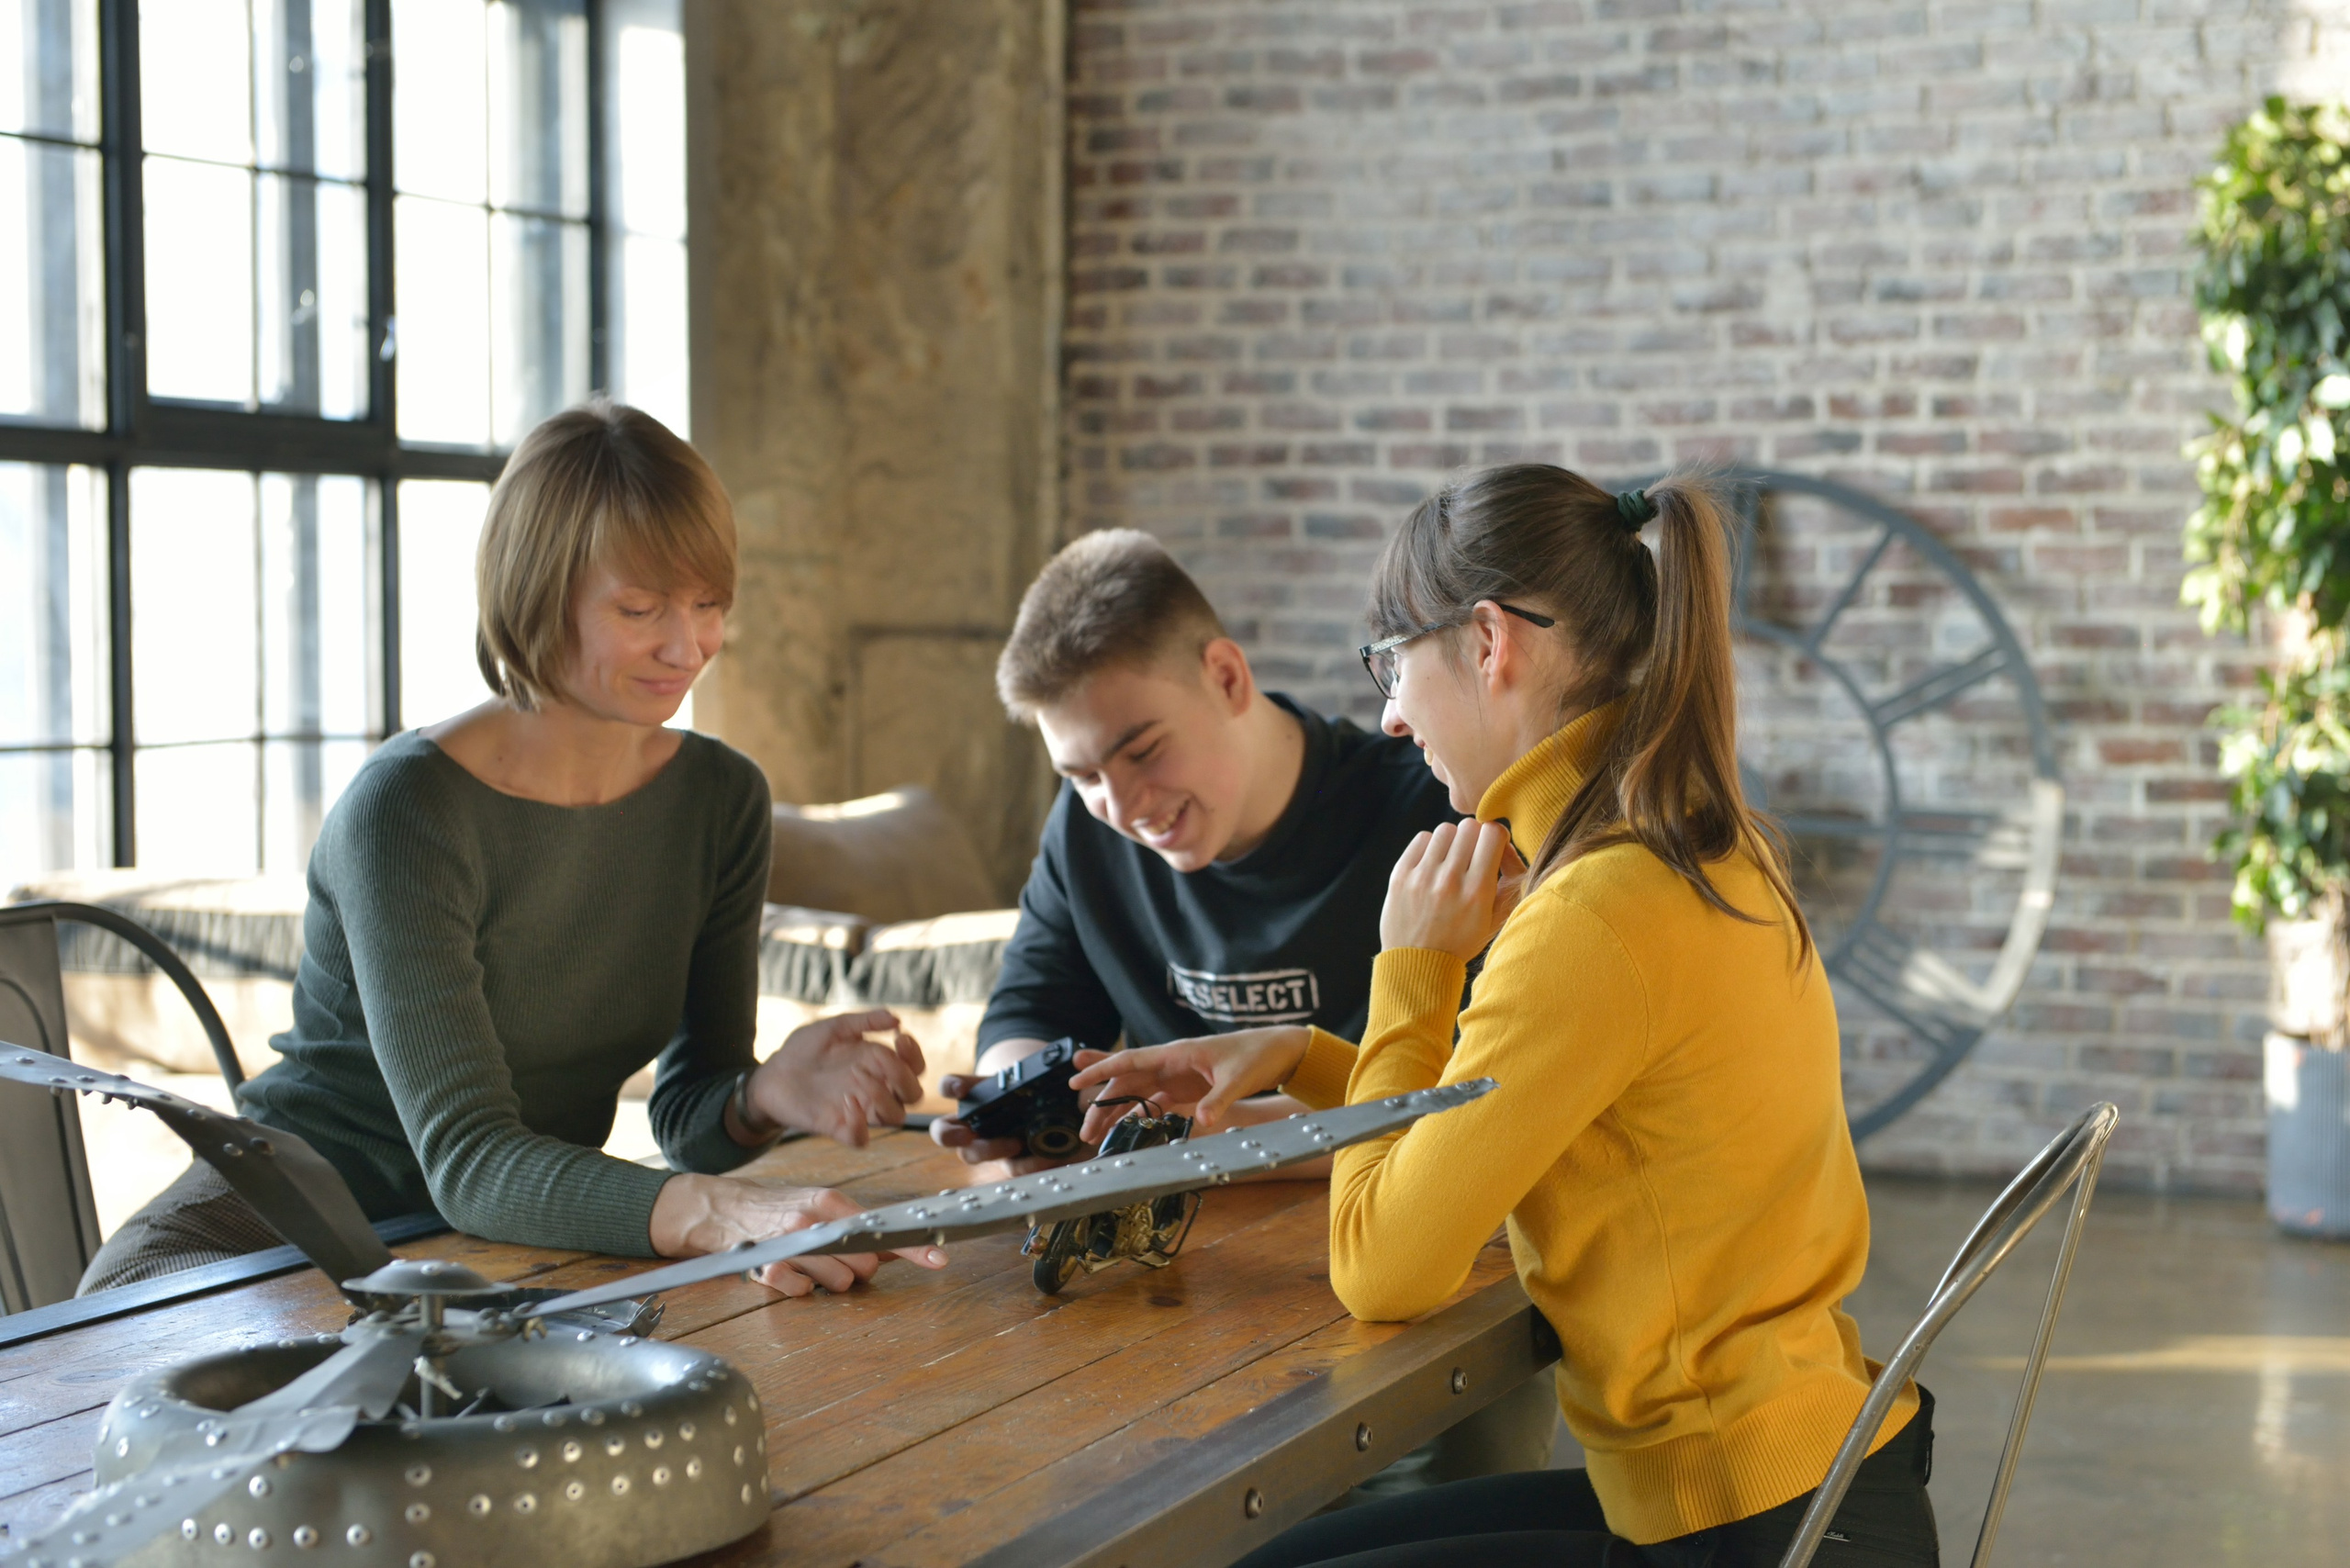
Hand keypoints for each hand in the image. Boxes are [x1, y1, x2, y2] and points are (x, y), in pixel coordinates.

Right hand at [648, 1175, 948, 1297]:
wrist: (722, 1208)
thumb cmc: (780, 1208)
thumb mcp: (820, 1207)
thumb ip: (858, 1227)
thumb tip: (898, 1245)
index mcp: (832, 1202)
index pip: (881, 1229)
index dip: (912, 1247)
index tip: (939, 1259)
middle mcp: (813, 1220)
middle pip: (864, 1265)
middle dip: (856, 1269)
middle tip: (834, 1258)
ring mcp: (789, 1243)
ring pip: (838, 1283)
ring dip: (828, 1280)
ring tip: (809, 1263)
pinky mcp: (767, 1266)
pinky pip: (802, 1293)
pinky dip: (799, 1288)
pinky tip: (789, 1272)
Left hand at [751, 1008, 925, 1147]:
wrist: (771, 1074)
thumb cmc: (803, 1049)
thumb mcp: (833, 1028)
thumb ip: (864, 1021)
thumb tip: (896, 1019)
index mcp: (877, 1065)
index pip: (914, 1067)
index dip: (915, 1055)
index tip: (900, 1038)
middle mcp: (874, 1089)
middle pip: (913, 1094)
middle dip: (905, 1077)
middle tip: (880, 1060)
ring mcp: (858, 1110)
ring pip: (896, 1117)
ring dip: (883, 1096)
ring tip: (856, 1075)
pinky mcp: (837, 1127)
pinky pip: (862, 1138)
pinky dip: (860, 1124)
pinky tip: (844, 1101)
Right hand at [931, 1040, 1104, 1173]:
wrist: (1058, 1110)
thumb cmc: (1038, 1088)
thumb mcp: (1039, 1076)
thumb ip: (1050, 1069)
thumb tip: (1074, 1060)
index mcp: (974, 1094)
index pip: (949, 1086)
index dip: (950, 1087)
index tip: (960, 1090)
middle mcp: (972, 1123)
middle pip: (944, 1132)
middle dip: (950, 1134)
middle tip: (967, 1133)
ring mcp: (988, 1145)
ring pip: (972, 1155)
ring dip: (989, 1150)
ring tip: (1015, 1143)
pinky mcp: (1011, 1163)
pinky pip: (1012, 1168)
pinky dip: (1027, 1164)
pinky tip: (1044, 1157)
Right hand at [1067, 1027, 1308, 1137]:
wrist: (1277, 1052)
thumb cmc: (1256, 1056)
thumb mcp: (1238, 1079)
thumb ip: (1218, 1101)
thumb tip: (1202, 1122)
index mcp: (1176, 1054)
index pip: (1130, 1061)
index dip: (1101, 1071)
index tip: (1075, 1082)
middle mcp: (1170, 1064)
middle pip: (1126, 1084)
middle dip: (1102, 1106)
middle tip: (1085, 1132)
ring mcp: (1176, 1077)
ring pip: (1136, 1095)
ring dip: (1115, 1113)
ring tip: (1095, 1136)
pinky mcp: (1186, 1089)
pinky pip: (1154, 1103)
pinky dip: (1138, 1116)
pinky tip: (1125, 1131)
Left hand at [1378, 820, 1524, 960]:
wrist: (1417, 964)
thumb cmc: (1461, 941)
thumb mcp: (1494, 921)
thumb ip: (1507, 883)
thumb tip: (1506, 847)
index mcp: (1477, 892)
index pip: (1493, 833)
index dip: (1496, 837)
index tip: (1492, 848)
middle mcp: (1450, 881)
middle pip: (1469, 827)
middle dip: (1475, 838)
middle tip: (1470, 856)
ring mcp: (1422, 877)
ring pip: (1445, 830)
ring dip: (1452, 842)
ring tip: (1450, 861)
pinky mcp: (1400, 875)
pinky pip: (1422, 839)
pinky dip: (1430, 847)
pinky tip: (1432, 865)